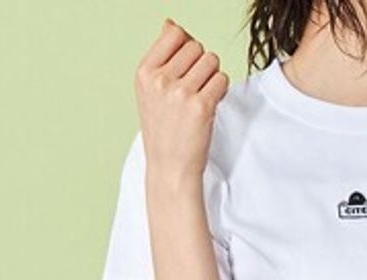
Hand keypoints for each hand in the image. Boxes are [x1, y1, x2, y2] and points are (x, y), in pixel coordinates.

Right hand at [134, 18, 228, 187]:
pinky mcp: (201, 107)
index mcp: (145, 73)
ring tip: (202, 97)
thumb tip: (171, 24)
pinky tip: (210, 107)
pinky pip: (222, 80)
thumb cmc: (164, 131)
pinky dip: (221, 92)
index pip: (174, 34)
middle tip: (195, 88)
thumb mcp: (150, 92)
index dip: (186, 47)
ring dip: (213, 77)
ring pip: (211, 61)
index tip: (186, 68)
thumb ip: (162, 57)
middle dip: (201, 64)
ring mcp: (180, 93)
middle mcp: (160, 80)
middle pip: (196, 46)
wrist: (170, 169)